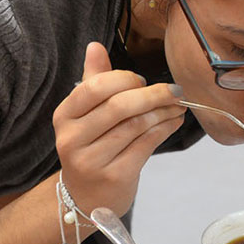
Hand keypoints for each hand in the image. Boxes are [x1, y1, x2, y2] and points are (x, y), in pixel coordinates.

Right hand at [52, 42, 185, 216]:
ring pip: (136, 125)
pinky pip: (146, 145)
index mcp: (64, 116)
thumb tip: (95, 46)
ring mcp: (92, 160)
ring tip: (178, 105)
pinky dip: (165, 129)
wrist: (87, 198)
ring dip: (164, 111)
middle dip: (153, 94)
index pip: (95, 87)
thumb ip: (93, 80)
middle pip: (119, 106)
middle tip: (174, 90)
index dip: (125, 79)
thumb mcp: (86, 115)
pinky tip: (174, 121)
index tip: (143, 81)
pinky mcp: (114, 176)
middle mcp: (72, 138)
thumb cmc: (92, 147)